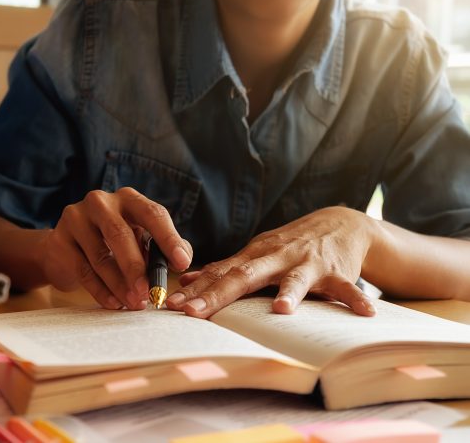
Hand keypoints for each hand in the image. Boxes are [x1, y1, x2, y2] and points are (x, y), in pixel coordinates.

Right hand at [39, 188, 191, 309]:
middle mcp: (100, 202)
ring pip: (100, 256)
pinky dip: (101, 290)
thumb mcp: (140, 239)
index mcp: (128, 198)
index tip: (181, 264)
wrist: (64, 248)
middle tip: (150, 292)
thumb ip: (162, 248)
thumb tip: (183, 259)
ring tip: (134, 303)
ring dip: (119, 284)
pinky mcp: (59, 240)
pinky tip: (114, 303)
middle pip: (120, 234)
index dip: (168, 239)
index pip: (152, 213)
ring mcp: (76, 218)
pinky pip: (83, 270)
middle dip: (137, 267)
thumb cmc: (111, 243)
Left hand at [167, 206, 377, 317]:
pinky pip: (347, 288)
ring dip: (290, 293)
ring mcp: (306, 263)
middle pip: (243, 276)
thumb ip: (224, 269)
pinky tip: (365, 314)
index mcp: (253, 255)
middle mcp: (276, 257)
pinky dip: (356, 299)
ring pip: (295, 278)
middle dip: (217, 294)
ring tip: (282, 310)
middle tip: (194, 312)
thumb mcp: (256, 253)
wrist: (340, 223)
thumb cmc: (290, 245)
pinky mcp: (336, 271)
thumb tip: (185, 279)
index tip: (171, 305)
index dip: (194, 289)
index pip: (218, 273)